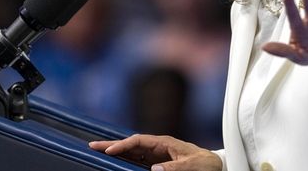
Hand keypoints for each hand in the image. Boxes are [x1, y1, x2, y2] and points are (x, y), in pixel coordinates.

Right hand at [89, 134, 221, 170]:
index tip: (110, 151)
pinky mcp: (158, 164)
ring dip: (116, 153)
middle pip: (131, 144)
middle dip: (112, 144)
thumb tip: (153, 170)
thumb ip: (174, 168)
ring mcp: (157, 155)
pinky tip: (115, 164)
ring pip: (132, 153)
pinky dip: (125, 162)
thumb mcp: (192, 166)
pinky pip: (138, 162)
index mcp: (165, 142)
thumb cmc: (206, 164)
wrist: (215, 166)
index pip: (139, 140)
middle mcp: (158, 147)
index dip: (123, 145)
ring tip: (98, 153)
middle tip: (92, 146)